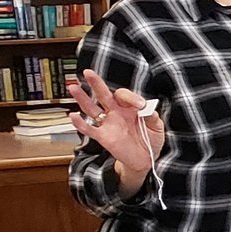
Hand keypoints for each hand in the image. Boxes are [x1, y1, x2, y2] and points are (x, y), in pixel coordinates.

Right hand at [66, 68, 158, 189]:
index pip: (124, 95)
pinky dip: (80, 123)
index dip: (131, 97)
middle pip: (103, 95)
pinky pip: (89, 129)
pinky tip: (73, 116)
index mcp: (129, 107)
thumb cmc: (150, 140)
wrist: (146, 159)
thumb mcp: (157, 127)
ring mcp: (108, 124)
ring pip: (91, 109)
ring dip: (82, 99)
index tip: (140, 106)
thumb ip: (152, 117)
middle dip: (96, 83)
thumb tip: (147, 109)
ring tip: (73, 87)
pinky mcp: (103, 137)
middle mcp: (116, 113)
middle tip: (87, 72)